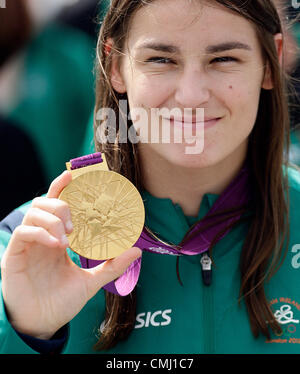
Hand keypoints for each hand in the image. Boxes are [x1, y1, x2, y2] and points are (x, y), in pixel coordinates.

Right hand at [1, 171, 140, 339]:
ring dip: (52, 218)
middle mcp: (40, 236)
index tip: (74, 174)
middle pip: (43, 202)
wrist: (43, 324)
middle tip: (75, 222)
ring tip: (67, 235)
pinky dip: (40, 232)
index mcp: (56, 237)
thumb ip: (112, 265)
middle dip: (61, 204)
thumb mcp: (91, 281)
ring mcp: (26, 245)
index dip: (63, 186)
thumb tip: (136, 250)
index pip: (56, 204)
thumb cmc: (62, 301)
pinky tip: (55, 243)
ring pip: (33, 213)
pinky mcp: (14, 256)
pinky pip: (22, 233)